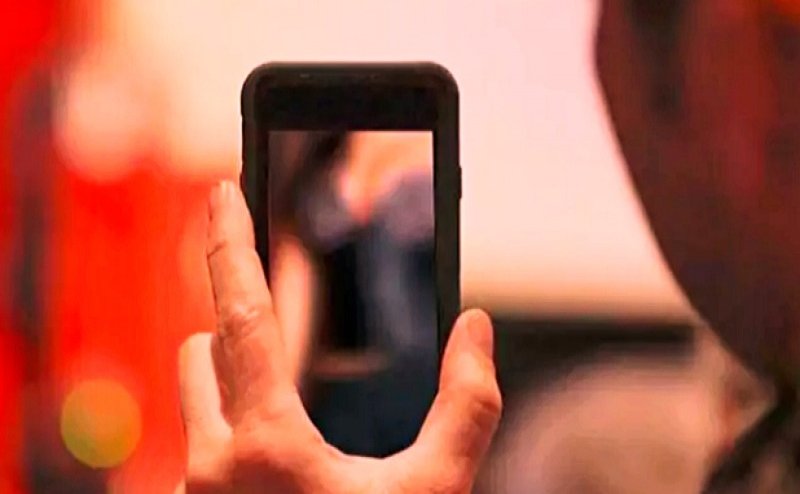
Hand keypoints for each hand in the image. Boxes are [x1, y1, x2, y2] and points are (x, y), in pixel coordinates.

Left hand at [175, 181, 501, 492]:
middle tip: (284, 345)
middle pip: (205, 351)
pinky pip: (194, 451)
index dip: (232, 244)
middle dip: (238, 329)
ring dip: (228, 386)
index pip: (243, 316)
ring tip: (277, 411)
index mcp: (267, 447)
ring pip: (194, 400)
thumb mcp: (436, 490)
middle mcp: (210, 469)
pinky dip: (225, 440)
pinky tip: (267, 472)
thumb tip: (474, 328)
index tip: (225, 192)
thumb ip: (466, 407)